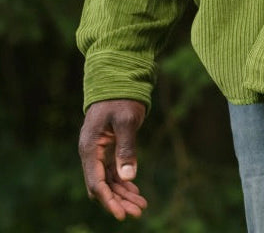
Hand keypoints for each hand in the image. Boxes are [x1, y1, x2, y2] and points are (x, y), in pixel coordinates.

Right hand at [79, 98, 147, 219]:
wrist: (117, 80)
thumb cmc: (121, 98)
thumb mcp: (126, 120)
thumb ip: (127, 148)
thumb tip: (128, 177)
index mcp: (90, 148)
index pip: (96, 183)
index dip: (109, 200)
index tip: (122, 215)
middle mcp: (91, 153)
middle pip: (102, 186)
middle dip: (119, 201)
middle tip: (138, 212)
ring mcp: (99, 152)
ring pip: (108, 181)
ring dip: (123, 194)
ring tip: (141, 206)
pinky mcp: (108, 149)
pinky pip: (113, 172)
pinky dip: (124, 183)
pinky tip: (136, 192)